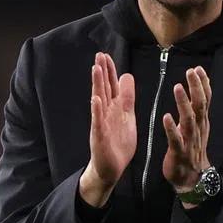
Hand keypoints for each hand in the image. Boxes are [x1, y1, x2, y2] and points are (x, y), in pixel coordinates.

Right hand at [80, 52, 134, 207]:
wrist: (112, 167)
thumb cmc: (119, 142)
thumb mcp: (127, 116)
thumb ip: (126, 97)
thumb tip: (127, 76)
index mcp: (115, 108)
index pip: (111, 85)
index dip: (109, 71)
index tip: (106, 56)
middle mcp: (107, 112)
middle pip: (104, 88)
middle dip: (102, 72)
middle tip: (99, 55)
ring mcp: (102, 123)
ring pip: (99, 100)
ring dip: (97, 84)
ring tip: (96, 69)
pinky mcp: (100, 136)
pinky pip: (98, 122)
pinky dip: (97, 111)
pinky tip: (95, 100)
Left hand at [162, 66, 211, 193]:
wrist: (192, 178)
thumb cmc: (192, 150)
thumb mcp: (198, 127)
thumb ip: (198, 108)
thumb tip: (199, 87)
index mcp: (202, 122)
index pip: (205, 100)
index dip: (203, 84)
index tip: (198, 69)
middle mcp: (198, 129)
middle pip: (200, 106)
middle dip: (196, 88)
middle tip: (190, 72)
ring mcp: (189, 141)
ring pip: (189, 120)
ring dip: (183, 103)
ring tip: (178, 88)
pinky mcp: (178, 152)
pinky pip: (175, 139)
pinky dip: (171, 128)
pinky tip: (166, 117)